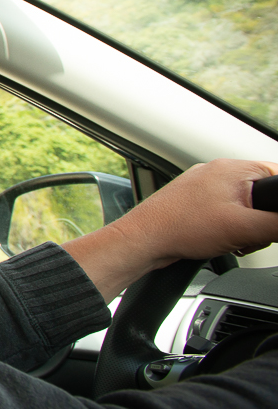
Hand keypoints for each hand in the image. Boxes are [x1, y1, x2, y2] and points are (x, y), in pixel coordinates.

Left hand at [61, 159, 277, 301]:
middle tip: (248, 233)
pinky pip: (227, 214)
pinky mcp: (197, 203)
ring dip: (246, 228)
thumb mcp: (243, 227)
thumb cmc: (180, 226)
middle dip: (263, 220)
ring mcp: (205, 187)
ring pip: (246, 208)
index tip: (273, 223)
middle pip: (263, 196)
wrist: (145, 240)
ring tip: (230, 238)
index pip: (277, 175)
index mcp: (231, 168)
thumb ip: (277, 223)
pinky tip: (220, 241)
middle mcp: (218, 172)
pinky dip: (230, 230)